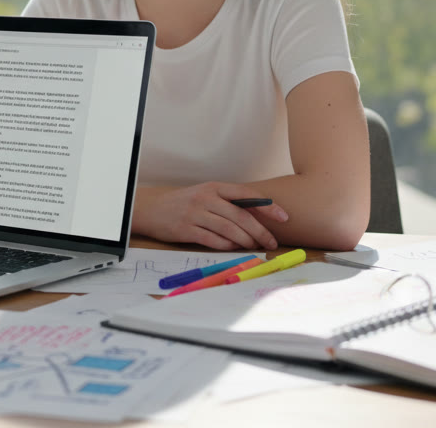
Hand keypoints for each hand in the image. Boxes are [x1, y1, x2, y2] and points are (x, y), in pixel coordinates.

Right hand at [133, 182, 288, 250]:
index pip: (246, 195)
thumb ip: (227, 203)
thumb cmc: (183, 204)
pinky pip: (212, 240)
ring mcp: (195, 214)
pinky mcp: (186, 229)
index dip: (267, 206)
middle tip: (271, 242)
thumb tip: (255, 218)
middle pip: (241, 216)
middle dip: (260, 231)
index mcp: (214, 187)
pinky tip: (233, 249)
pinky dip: (226, 246)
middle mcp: (206, 198)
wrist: (151, 209)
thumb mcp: (205, 195)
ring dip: (245, 241)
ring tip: (254, 247)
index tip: (283, 217)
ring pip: (229, 229)